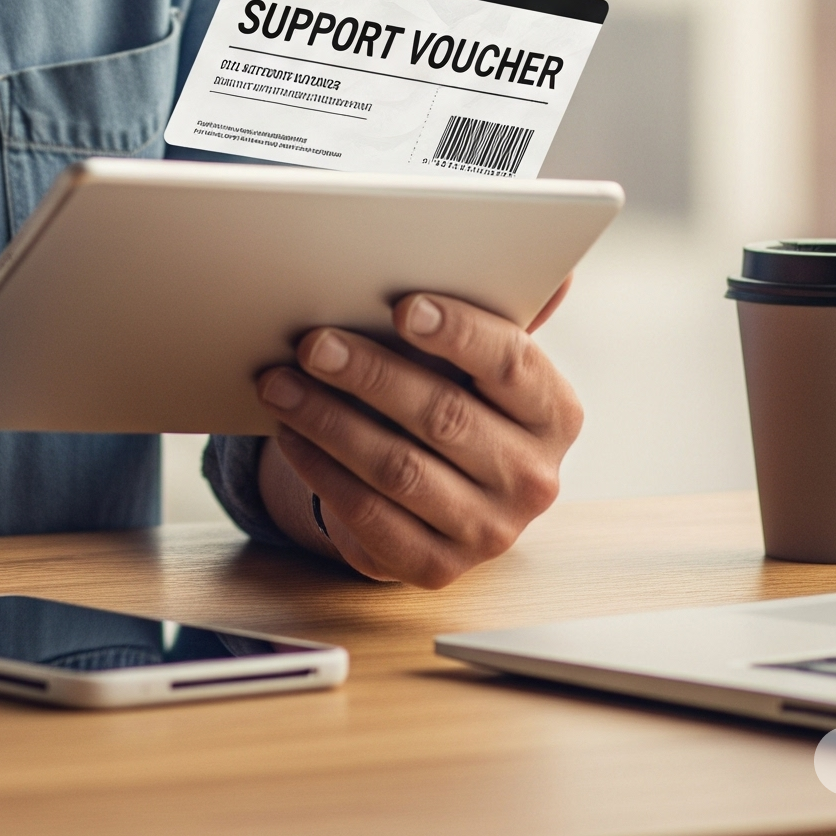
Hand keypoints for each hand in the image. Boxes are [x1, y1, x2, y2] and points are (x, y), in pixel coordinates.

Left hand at [253, 283, 580, 587]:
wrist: (442, 493)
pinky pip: (371, 517)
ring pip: (398, 468)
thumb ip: (501, 312)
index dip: (459, 333)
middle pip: (444, 416)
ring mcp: (488, 532)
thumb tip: (557, 267)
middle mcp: (533, 478)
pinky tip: (290, 435)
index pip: (513, 363)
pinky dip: (322, 472)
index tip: (403, 306)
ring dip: (329, 421)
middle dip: (369, 374)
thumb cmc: (457, 397)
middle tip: (311, 342)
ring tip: (279, 384)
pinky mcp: (436, 568)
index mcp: (554, 412)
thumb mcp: (480, 359)